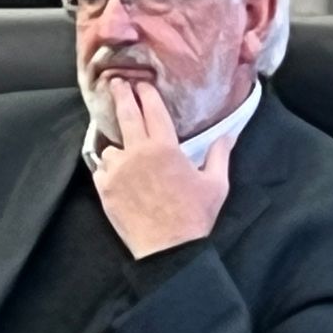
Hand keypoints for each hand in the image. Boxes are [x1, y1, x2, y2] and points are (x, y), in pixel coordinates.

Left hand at [92, 79, 233, 259]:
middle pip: (126, 115)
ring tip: (124, 154)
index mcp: (165, 147)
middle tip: (116, 83)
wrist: (168, 249)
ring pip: (111, 147)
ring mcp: (118, 170)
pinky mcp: (105, 188)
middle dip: (121, 95)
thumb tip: (229, 135)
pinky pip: (102, 170)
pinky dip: (108, 169)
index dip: (146, 93)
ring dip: (117, 146)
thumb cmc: (194, 216)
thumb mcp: (216, 184)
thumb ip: (220, 155)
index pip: (152, 109)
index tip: (141, 83)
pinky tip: (117, 174)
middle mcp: (137, 153)